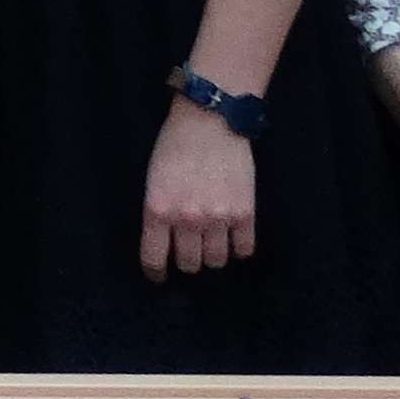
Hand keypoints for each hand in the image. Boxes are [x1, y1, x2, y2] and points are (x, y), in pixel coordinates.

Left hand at [141, 98, 259, 280]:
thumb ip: (159, 211)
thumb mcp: (153, 180)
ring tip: (212, 243)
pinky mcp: (246, 213)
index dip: (156, 272)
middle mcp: (188, 219)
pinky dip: (239, 249)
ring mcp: (219, 218)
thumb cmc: (174, 146)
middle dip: (187, 261)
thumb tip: (165, 240)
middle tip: (190, 252)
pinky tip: (234, 238)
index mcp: (158, 210)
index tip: (159, 276)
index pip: (154, 258)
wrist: (210, 122)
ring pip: (217, 261)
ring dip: (213, 256)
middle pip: (189, 264)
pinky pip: (244, 249)